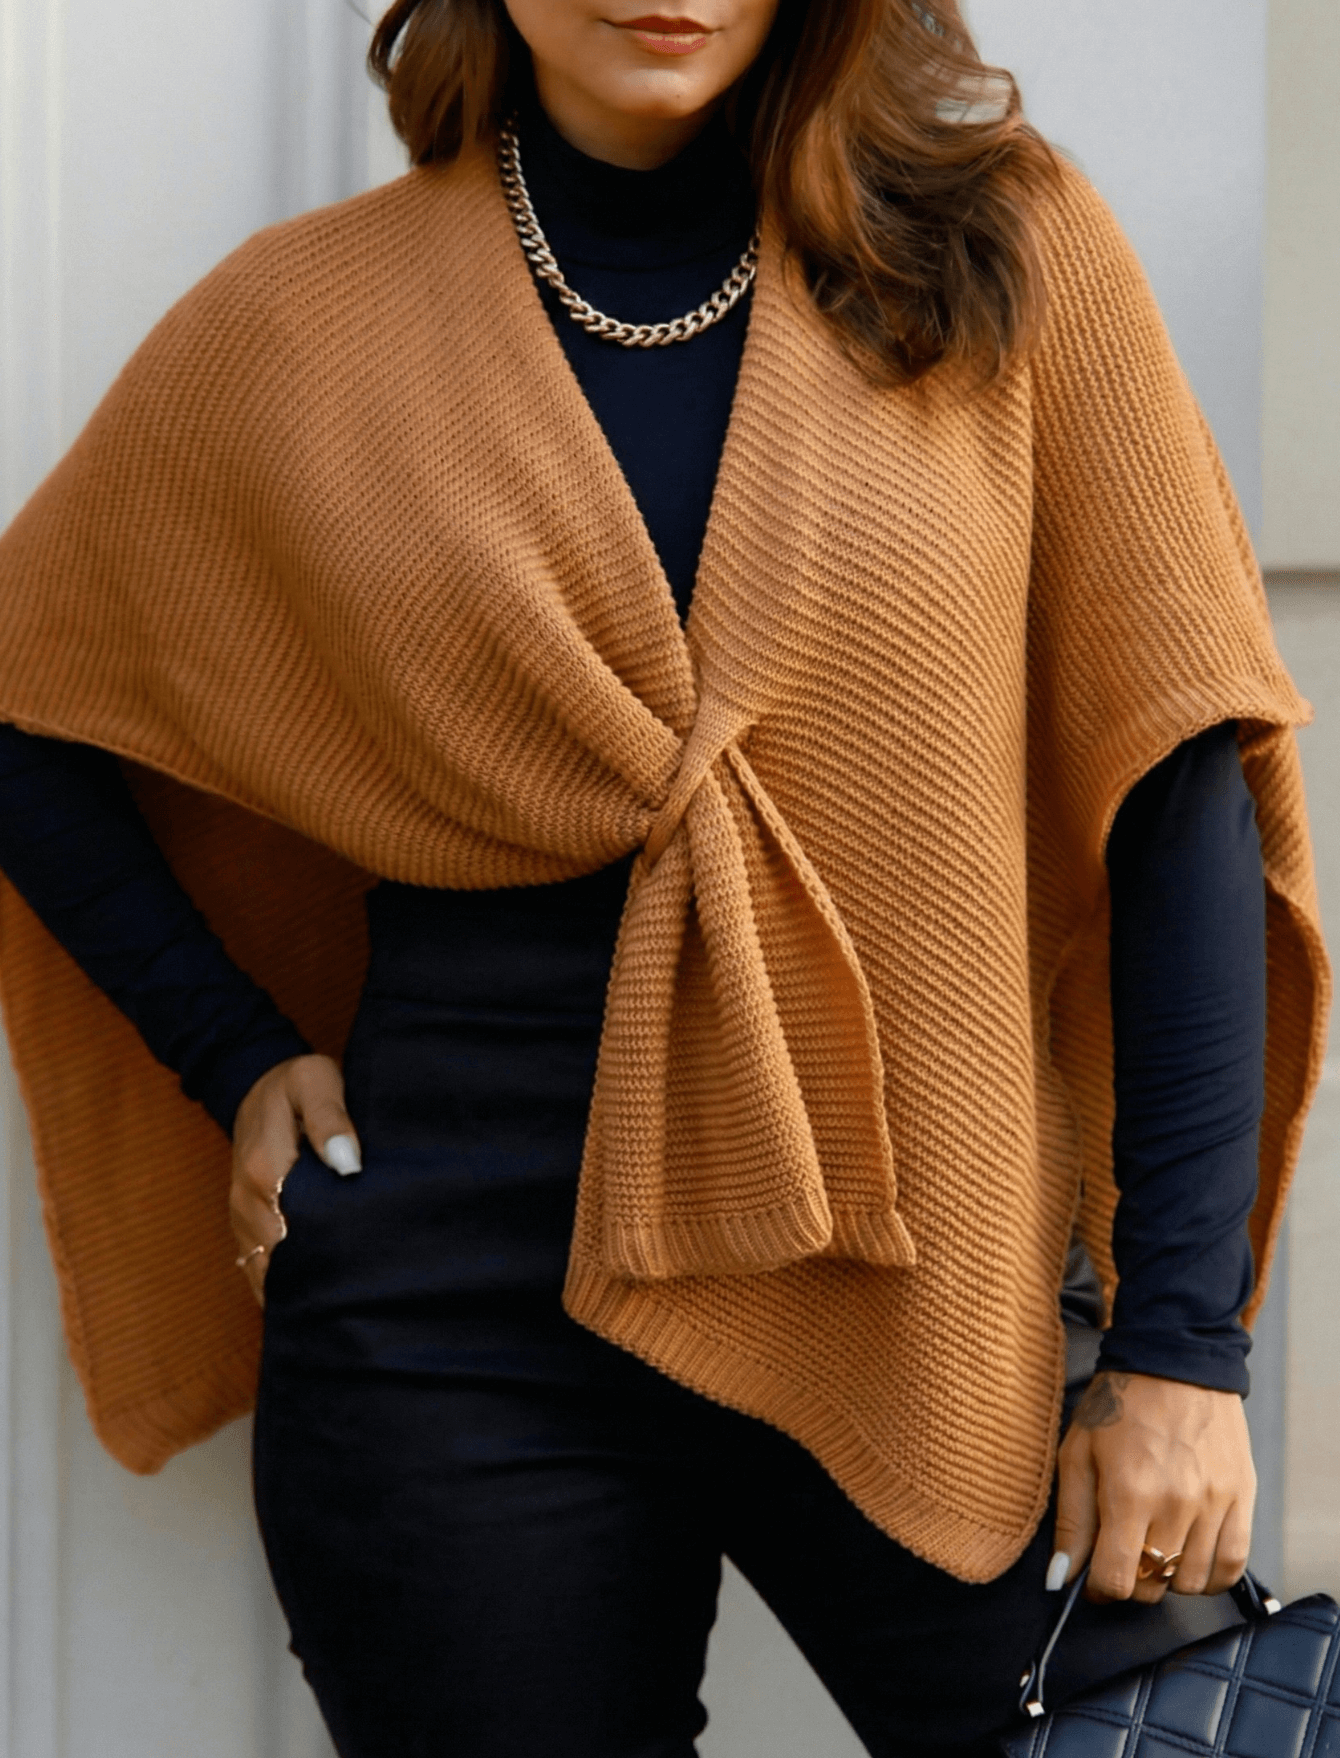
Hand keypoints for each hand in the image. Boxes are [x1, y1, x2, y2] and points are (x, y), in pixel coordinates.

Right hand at [229, 1053, 360, 1304]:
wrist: (255, 1089)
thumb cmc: (294, 1084)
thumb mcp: (315, 1081)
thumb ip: (331, 1118)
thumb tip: (348, 1165)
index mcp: (264, 1169)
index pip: (297, 1227)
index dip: (336, 1246)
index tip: (371, 1253)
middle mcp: (246, 1204)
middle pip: (286, 1258)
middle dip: (327, 1271)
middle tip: (373, 1279)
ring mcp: (243, 1222)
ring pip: (271, 1274)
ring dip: (308, 1283)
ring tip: (353, 1292)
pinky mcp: (246, 1232)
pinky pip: (261, 1273)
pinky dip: (288, 1287)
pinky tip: (322, 1294)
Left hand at [1052, 1371, 1254, 1602]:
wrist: (1175, 1359)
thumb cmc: (1119, 1402)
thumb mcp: (1077, 1452)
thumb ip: (1070, 1520)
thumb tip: (1061, 1578)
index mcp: (1129, 1492)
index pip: (1116, 1580)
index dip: (1098, 1589)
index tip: (1093, 1578)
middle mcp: (1176, 1504)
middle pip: (1153, 1587)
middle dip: (1131, 1582)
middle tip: (1122, 1554)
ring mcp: (1214, 1503)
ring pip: (1192, 1584)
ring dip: (1168, 1578)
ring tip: (1155, 1546)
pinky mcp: (1241, 1497)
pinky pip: (1232, 1565)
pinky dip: (1210, 1574)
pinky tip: (1190, 1554)